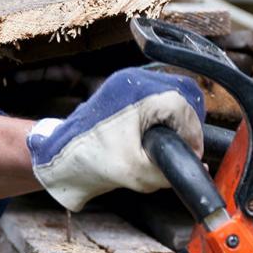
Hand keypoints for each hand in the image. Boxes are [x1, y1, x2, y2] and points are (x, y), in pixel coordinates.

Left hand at [27, 67, 204, 210]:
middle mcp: (137, 79)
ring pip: (175, 95)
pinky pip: (160, 97)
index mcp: (140, 92)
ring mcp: (131, 81)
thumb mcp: (135, 173)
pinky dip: (165, 116)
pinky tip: (157, 134)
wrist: (55, 156)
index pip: (186, 108)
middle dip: (188, 124)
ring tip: (170, 143)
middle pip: (184, 96)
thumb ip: (169, 172)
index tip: (191, 154)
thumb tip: (197, 166)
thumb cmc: (88, 159)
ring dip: (178, 119)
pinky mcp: (127, 88)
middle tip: (183, 148)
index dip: (193, 134)